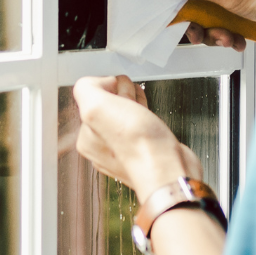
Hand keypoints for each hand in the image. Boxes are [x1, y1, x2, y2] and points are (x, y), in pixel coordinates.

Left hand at [72, 75, 201, 194]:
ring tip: (143, 109)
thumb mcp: (97, 106)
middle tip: (132, 104)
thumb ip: (87, 89)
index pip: (92, 97)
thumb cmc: (139, 145)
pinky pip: (140, 124)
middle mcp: (101, 147)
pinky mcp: (144, 150)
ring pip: (126, 113)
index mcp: (85, 138)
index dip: (109, 87)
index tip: (119, 93)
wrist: (169, 170)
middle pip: (110, 105)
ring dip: (135, 103)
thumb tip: (102, 83)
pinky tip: (150, 115)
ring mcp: (123, 150)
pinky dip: (146, 114)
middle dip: (123, 96)